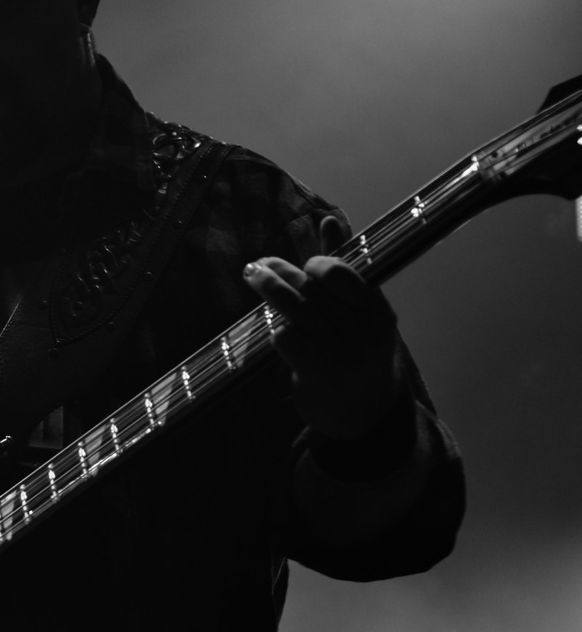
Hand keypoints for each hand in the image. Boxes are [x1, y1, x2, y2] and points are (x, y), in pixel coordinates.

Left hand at [244, 228, 404, 437]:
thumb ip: (343, 266)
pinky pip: (286, 337)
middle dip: (282, 272)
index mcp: (379, 313)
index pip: (346, 275)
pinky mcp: (317, 372)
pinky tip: (278, 331)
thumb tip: (327, 219)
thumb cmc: (357, 349)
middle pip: (314, 290)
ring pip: (296, 309)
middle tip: (258, 265)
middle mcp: (365, 332)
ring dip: (270, 290)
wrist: (364, 412)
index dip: (321, 264)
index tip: (305, 264)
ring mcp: (341, 353)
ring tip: (252, 274)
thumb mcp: (359, 310)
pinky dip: (277, 330)